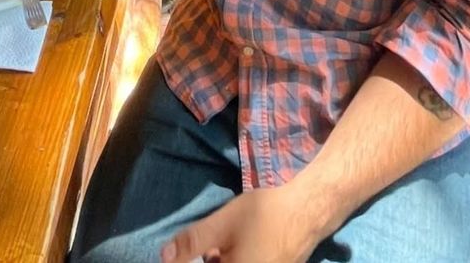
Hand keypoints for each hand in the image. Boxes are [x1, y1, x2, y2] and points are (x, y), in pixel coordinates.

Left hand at [160, 186, 331, 262]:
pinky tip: (233, 248)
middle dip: (208, 259)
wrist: (306, 212)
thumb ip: (191, 243)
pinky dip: (233, 259)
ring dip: (220, 260)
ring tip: (217, 247)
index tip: (186, 252)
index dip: (187, 261)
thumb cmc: (263, 217)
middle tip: (209, 245)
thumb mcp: (222, 225)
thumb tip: (163, 256)